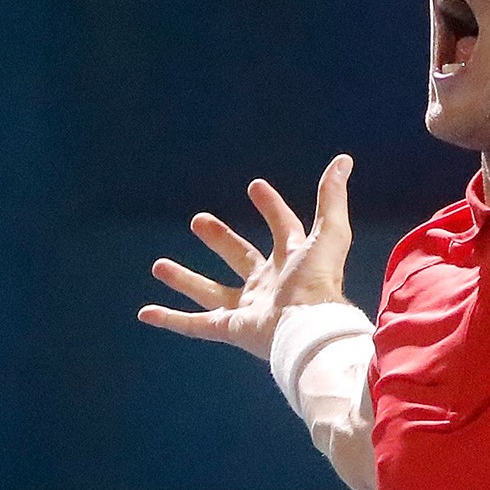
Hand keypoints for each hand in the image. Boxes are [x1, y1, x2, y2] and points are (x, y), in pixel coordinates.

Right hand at [137, 155, 355, 358]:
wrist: (308, 327)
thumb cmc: (319, 281)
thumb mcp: (328, 233)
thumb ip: (332, 198)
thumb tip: (344, 160)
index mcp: (293, 261)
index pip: (283, 228)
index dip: (272, 207)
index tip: (256, 186)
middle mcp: (270, 284)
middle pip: (240, 258)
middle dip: (219, 239)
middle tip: (197, 220)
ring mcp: (248, 308)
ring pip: (211, 292)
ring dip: (185, 279)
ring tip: (158, 265)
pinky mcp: (230, 329)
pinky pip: (194, 325)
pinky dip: (170, 320)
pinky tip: (146, 312)